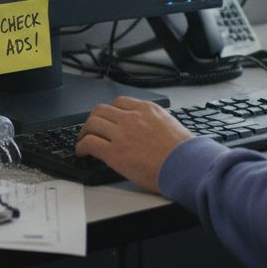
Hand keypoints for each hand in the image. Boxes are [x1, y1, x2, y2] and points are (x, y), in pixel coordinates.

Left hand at [75, 97, 192, 193]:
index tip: (107, 119)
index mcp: (147, 109)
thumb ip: (155, 122)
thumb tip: (148, 129)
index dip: (110, 111)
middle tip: (91, 129)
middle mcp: (132, 117)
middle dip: (93, 119)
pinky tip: (82, 153)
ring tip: (83, 141)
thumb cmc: (183, 151)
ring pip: (91, 123)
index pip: (119, 102)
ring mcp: (122, 133)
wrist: (185, 165)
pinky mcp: (115, 152)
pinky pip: (89, 143)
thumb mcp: (170, 124)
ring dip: (84, 132)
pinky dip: (81, 147)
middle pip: (101, 110)